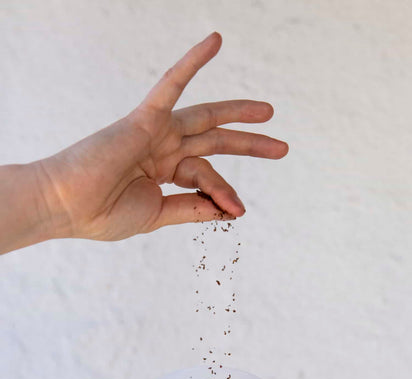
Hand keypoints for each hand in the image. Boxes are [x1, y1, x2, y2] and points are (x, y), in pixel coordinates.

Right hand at [35, 32, 288, 241]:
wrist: (69, 206)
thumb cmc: (104, 214)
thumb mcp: (158, 215)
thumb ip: (193, 208)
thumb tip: (231, 210)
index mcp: (163, 173)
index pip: (205, 176)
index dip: (224, 193)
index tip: (236, 211)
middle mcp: (163, 149)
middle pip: (215, 142)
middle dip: (249, 145)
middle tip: (282, 148)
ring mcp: (155, 131)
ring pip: (205, 117)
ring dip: (237, 112)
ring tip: (269, 112)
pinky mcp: (144, 118)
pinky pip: (171, 84)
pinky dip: (192, 62)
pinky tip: (216, 40)